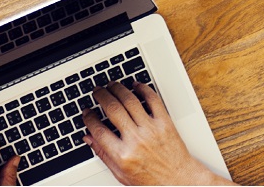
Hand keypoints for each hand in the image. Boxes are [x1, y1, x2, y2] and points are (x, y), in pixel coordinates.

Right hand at [82, 82, 228, 185]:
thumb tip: (88, 138)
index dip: (89, 118)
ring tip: (112, 85)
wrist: (177, 178)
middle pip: (113, 110)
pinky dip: (144, 89)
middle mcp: (136, 140)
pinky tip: (136, 85)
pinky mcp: (165, 122)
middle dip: (102, 96)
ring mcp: (151, 129)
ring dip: (119, 89)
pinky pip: (153, 100)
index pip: (99, 130)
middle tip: (97, 91)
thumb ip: (103, 154)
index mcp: (123, 154)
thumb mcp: (121, 173)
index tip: (87, 112)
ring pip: (131, 101)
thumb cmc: (150, 178)